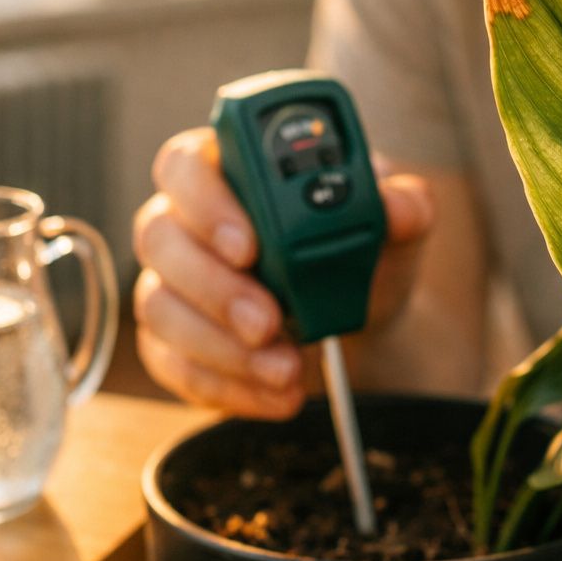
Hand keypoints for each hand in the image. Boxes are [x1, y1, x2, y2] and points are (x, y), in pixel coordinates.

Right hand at [132, 127, 434, 417]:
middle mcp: (184, 220)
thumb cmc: (360, 250)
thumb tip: (398, 207)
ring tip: (286, 367)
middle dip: (214, 286)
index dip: (205, 203)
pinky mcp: (172, 341)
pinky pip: (175, 365)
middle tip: (269, 321)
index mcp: (228, 169)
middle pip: (160, 237)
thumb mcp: (392, 225)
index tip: (249, 246)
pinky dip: (226, 386)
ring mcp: (171, 282)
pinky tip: (274, 395)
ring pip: (160, 307)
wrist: (363, 317)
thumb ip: (401, 207)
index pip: (185, 165)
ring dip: (220, 345)